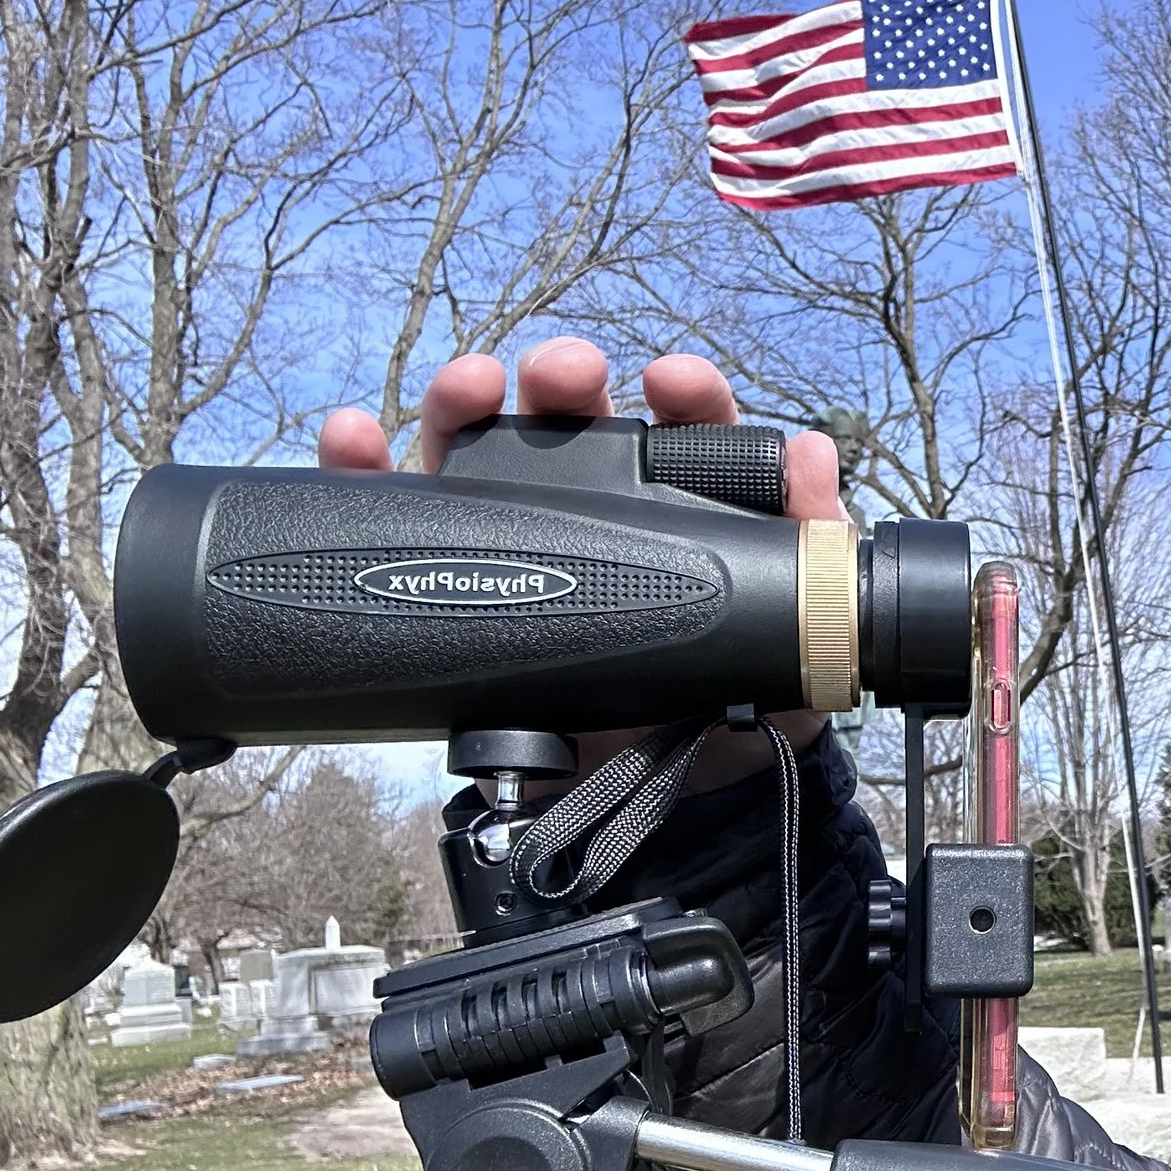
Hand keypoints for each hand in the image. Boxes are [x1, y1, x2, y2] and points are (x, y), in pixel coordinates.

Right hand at [317, 336, 847, 778]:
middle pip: (568, 418)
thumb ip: (810, 540)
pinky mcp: (461, 581)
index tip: (671, 382)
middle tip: (560, 379)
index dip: (678, 391)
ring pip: (478, 448)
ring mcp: (521, 536)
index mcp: (684, 497)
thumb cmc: (741, 692)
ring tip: (467, 391)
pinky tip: (353, 441)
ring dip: (464, 403)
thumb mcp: (793, 623)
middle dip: (559, 380)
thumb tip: (816, 454)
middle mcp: (596, 500)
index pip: (681, 422)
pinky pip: (398, 521)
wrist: (678, 792)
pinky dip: (365, 472)